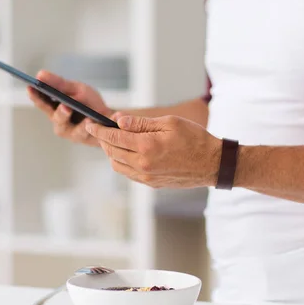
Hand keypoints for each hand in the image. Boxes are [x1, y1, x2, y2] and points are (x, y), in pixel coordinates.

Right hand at [27, 70, 113, 146]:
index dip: (35, 95)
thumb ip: (59, 83)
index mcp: (55, 108)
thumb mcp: (76, 89)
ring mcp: (70, 132)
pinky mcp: (82, 138)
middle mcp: (60, 122)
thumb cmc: (90, 103)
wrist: (109, 119)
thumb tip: (40, 74)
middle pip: (54, 116)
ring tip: (68, 107)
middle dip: (54, 107)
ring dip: (68, 117)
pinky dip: (86, 125)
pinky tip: (90, 119)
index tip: (30, 87)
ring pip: (67, 126)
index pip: (42, 102)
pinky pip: (83, 132)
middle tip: (57, 101)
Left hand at [85, 114, 221, 188]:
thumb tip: (118, 120)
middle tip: (99, 129)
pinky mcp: (151, 184)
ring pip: (117, 165)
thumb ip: (141, 123)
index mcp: (146, 147)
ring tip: (113, 140)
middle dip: (102, 140)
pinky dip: (122, 163)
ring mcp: (147, 177)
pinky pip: (128, 173)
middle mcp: (143, 164)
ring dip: (111, 153)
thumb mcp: (169, 123)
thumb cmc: (194, 139)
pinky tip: (126, 153)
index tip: (91, 123)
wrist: (212, 164)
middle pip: (111, 152)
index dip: (99, 130)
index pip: (113, 137)